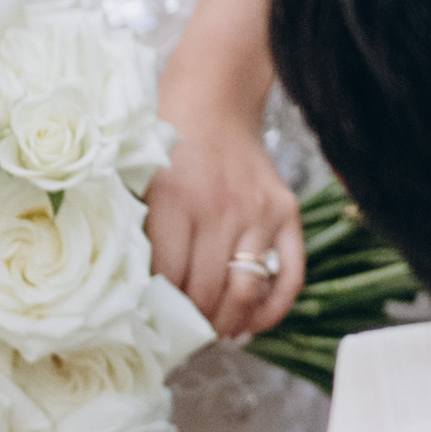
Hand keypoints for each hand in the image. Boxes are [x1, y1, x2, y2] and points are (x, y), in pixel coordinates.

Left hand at [143, 103, 304, 340]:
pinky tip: (253, 323)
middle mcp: (219, 209)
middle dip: (191, 322)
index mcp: (174, 201)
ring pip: (245, 291)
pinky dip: (273, 308)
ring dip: (227, 322)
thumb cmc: (169, 143)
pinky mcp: (287, 212)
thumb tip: (144, 298)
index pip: (167, 278)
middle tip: (181, 332)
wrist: (214, 99)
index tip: (151, 321)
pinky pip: (290, 274)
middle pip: (205, 292)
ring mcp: (258, 212)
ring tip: (213, 330)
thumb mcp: (140, 182)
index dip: (157, 308)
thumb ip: (141, 235)